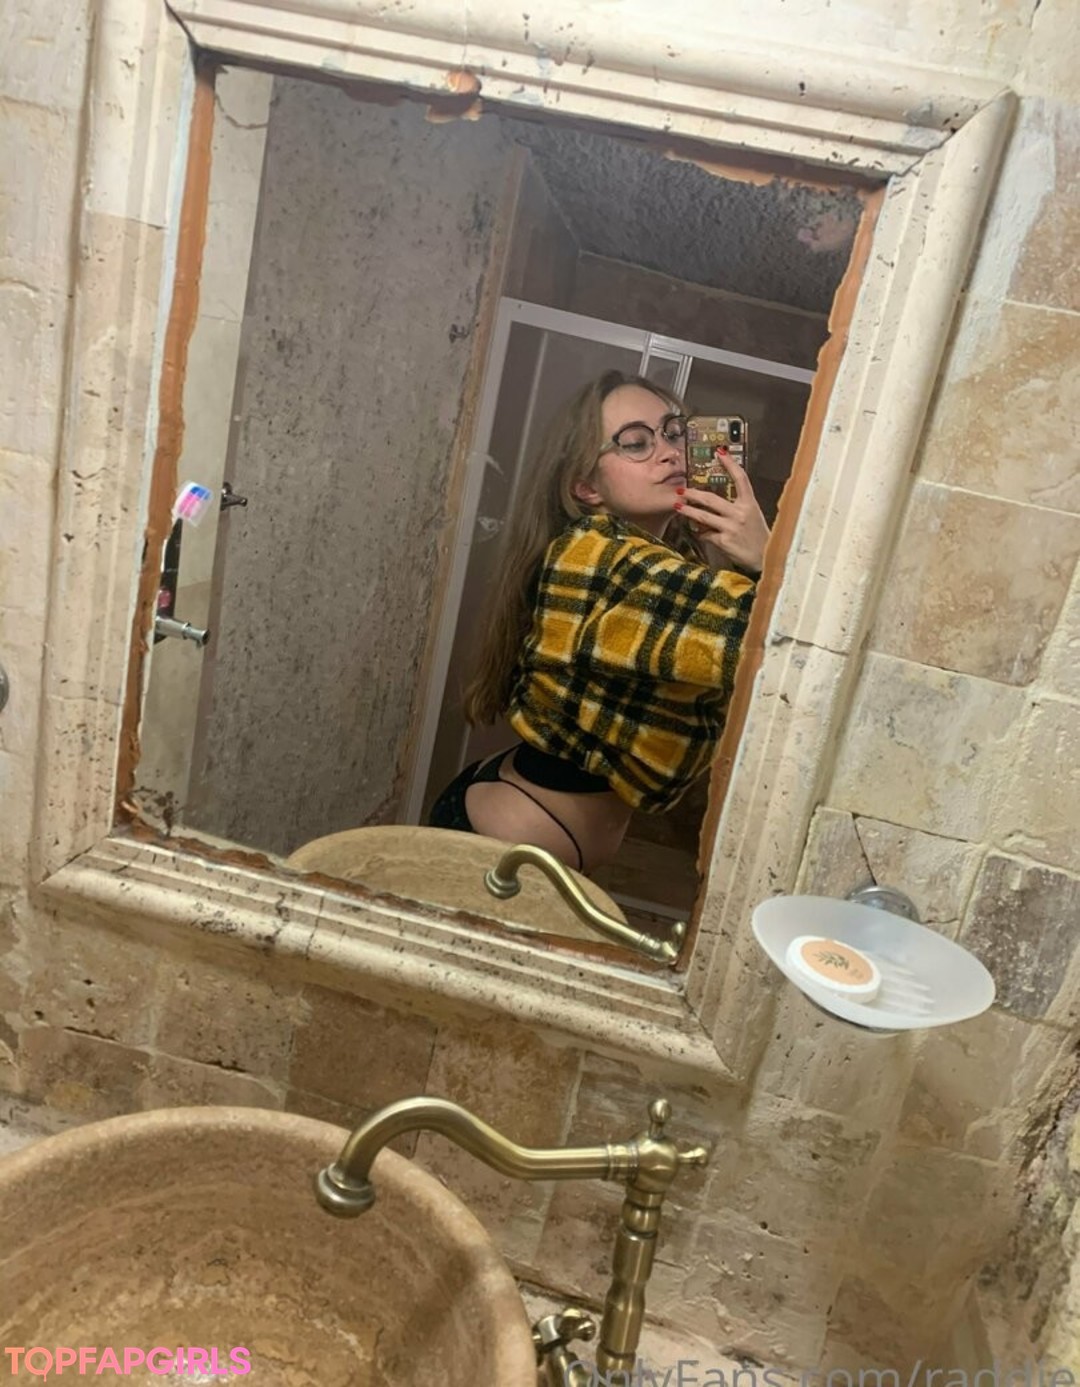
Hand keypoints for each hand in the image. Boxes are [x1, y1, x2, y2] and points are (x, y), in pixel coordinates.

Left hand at [675, 451, 769, 574]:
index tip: (720, 452)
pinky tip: (696, 531)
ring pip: (703, 516)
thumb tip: (714, 504)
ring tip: (678, 506)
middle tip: (682, 490)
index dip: (730, 464)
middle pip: (711, 499)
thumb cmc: (758, 537)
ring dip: (688, 510)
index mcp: (750, 504)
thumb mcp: (753, 516)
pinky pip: (705, 534)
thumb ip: (736, 508)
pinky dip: (700, 532)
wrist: (766, 558)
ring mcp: (731, 527)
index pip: (741, 479)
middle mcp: (740, 513)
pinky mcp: (724, 541)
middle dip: (693, 493)